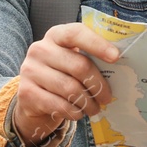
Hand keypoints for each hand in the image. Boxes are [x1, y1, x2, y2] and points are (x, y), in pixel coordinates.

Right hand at [13, 22, 119, 146]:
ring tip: (94, 108)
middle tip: (107, 98)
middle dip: (98, 85)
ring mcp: (30, 71)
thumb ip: (89, 57)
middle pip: (78, 66)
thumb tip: (119, 65)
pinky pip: (59, 105)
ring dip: (88, 102)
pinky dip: (74, 112)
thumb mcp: (72, 60)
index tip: (116, 57)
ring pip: (70, 88)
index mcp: (55, 35)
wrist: (32, 97)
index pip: (76, 33)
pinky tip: (78, 113)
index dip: (97, 44)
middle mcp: (40, 49)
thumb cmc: (61, 75)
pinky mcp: (26, 92)